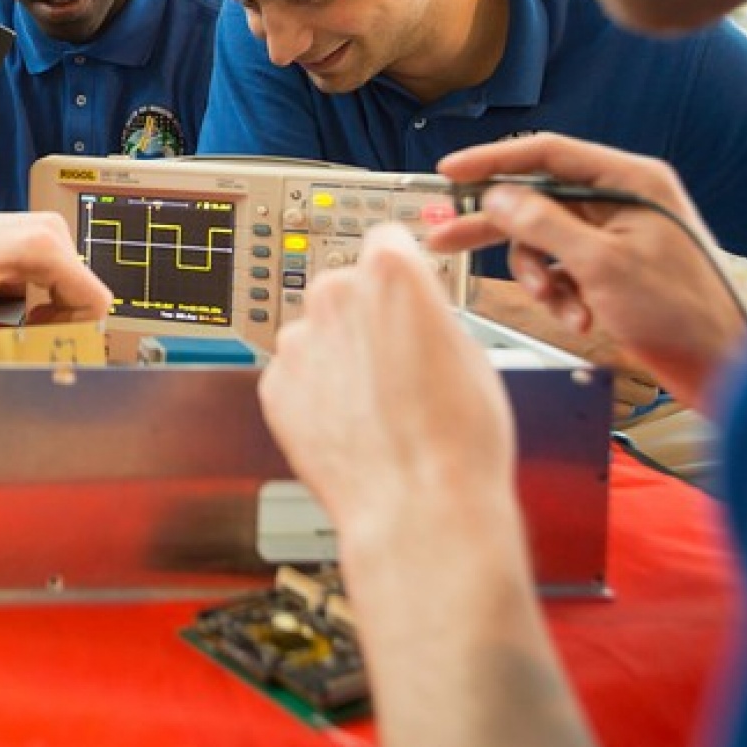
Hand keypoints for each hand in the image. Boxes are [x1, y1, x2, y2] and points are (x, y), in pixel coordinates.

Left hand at [0, 208, 110, 349]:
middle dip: (62, 325)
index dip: (76, 331)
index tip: (44, 342)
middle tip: (26, 338)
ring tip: (19, 325)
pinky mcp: (42, 242)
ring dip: (54, 316)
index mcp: (43, 245)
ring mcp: (48, 235)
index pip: (95, 300)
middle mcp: (52, 234)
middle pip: (85, 297)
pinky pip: (61, 284)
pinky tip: (18, 312)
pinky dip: (47, 305)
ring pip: (74, 292)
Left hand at [261, 226, 516, 538]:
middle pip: (345, 287)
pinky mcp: (274, 386)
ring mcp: (298, 342)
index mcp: (390, 274)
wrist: (419, 508)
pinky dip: (316, 394)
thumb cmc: (458, 439)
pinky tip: (352, 425)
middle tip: (398, 362)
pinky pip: (297, 376)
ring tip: (377, 404)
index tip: (400, 282)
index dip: (399, 267)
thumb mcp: (471, 352)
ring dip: (338, 356)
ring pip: (317, 334)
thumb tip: (414, 314)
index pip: (386, 238)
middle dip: (365, 315)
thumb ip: (428, 314)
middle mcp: (334, 295)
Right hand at [431, 134, 746, 409]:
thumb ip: (544, 224)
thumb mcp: (602, 264)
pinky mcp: (612, 269)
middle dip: (497, 226)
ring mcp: (617, 236)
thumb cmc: (681, 310)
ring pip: (545, 241)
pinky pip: (563, 270)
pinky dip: (562, 295)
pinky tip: (580, 318)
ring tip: (555, 304)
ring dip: (539, 277)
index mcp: (630, 180)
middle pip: (538, 198)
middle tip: (445, 237)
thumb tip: (498, 197)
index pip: (548, 154)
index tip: (451, 173)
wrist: (722, 366)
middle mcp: (622, 200)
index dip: (494, 161)